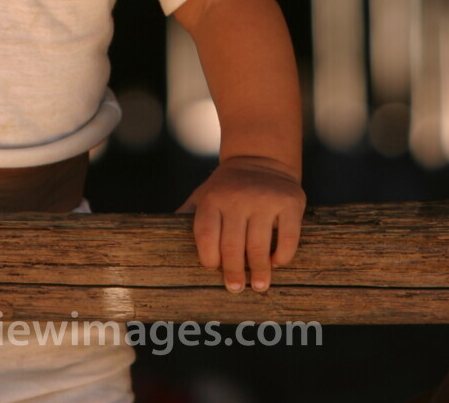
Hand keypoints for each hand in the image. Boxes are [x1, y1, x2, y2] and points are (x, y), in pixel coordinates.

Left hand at [177, 155, 304, 291]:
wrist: (261, 159)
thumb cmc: (226, 188)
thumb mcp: (203, 195)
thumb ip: (187, 215)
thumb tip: (158, 240)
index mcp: (213, 198)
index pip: (206, 235)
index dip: (209, 258)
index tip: (213, 271)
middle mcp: (238, 198)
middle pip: (232, 246)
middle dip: (234, 272)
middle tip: (236, 289)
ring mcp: (265, 200)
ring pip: (259, 245)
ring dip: (259, 271)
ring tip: (259, 286)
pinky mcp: (290, 203)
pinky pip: (288, 238)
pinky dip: (282, 256)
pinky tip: (277, 263)